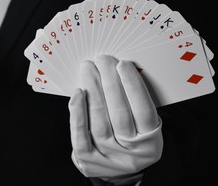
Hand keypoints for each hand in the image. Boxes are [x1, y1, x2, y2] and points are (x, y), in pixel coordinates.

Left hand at [68, 55, 162, 177]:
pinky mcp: (88, 161)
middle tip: (103, 61)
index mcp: (151, 143)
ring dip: (93, 91)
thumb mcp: (141, 125)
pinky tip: (78, 93)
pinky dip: (78, 112)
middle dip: (110, 82)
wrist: (114, 167)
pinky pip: (80, 135)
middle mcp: (132, 155)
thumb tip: (118, 71)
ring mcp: (109, 159)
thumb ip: (134, 102)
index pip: (144, 111)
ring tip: (89, 70)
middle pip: (120, 114)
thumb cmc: (129, 137)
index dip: (133, 86)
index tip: (123, 64)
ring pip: (99, 122)